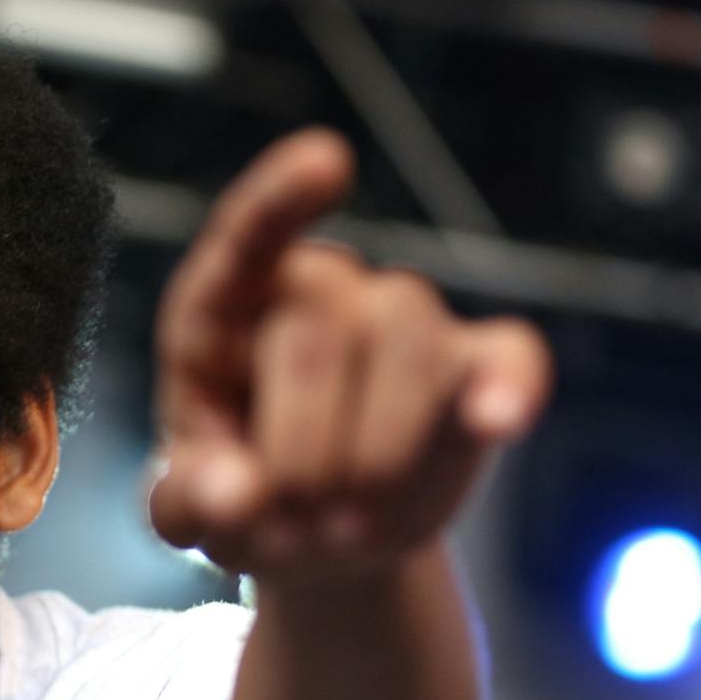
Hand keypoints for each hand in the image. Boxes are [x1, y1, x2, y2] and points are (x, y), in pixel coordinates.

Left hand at [148, 128, 552, 582]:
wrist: (316, 539)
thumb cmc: (239, 501)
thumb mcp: (189, 512)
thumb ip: (189, 500)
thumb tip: (236, 493)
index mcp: (224, 310)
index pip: (247, 236)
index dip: (282, 198)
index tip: (328, 160)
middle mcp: (320, 293)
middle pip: (318, 332)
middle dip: (301, 450)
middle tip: (292, 526)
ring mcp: (405, 322)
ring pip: (408, 345)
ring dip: (378, 455)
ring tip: (347, 529)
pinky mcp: (478, 369)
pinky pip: (511, 355)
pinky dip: (510, 386)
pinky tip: (499, 420)